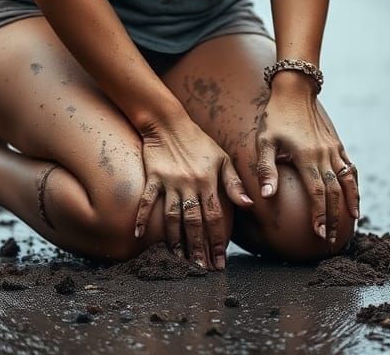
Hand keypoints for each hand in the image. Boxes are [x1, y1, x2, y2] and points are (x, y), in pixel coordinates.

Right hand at [135, 115, 253, 268]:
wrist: (169, 122)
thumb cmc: (199, 141)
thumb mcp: (221, 158)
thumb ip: (234, 183)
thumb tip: (249, 205)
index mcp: (208, 180)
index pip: (215, 217)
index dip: (218, 241)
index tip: (220, 261)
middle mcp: (190, 184)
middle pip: (194, 222)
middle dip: (199, 248)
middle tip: (201, 268)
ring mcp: (170, 182)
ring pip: (173, 217)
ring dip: (176, 240)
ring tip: (180, 258)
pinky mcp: (153, 177)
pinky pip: (148, 201)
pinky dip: (143, 217)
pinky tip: (140, 235)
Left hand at [255, 76, 359, 244]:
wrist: (294, 90)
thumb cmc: (274, 116)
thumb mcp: (264, 141)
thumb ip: (266, 169)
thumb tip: (266, 195)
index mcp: (306, 156)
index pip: (317, 192)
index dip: (320, 215)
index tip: (319, 234)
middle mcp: (323, 154)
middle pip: (334, 192)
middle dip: (334, 217)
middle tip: (331, 239)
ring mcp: (333, 148)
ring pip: (348, 180)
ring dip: (351, 202)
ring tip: (353, 221)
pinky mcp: (337, 143)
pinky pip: (350, 167)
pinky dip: (354, 183)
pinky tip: (354, 196)